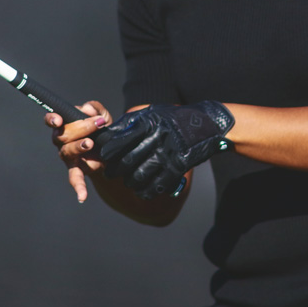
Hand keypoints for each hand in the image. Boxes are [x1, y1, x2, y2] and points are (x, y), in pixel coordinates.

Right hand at [47, 101, 111, 202]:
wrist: (111, 148)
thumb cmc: (101, 129)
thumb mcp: (101, 114)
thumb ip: (94, 108)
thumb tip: (88, 109)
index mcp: (64, 125)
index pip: (51, 120)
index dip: (52, 119)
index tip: (58, 120)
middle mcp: (62, 141)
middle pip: (63, 135)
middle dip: (81, 127)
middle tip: (98, 123)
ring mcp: (68, 156)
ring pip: (67, 152)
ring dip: (78, 146)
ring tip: (90, 143)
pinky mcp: (77, 169)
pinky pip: (75, 178)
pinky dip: (78, 187)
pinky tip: (82, 196)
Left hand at [103, 101, 233, 198]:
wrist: (204, 123)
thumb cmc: (171, 119)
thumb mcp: (149, 114)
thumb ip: (128, 125)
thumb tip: (104, 137)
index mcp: (147, 123)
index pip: (118, 142)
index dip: (106, 153)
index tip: (103, 157)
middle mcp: (157, 138)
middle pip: (126, 162)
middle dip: (114, 171)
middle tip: (110, 174)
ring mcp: (169, 154)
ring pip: (139, 176)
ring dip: (130, 182)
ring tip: (129, 180)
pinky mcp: (178, 167)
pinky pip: (156, 186)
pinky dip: (146, 192)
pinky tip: (142, 190)